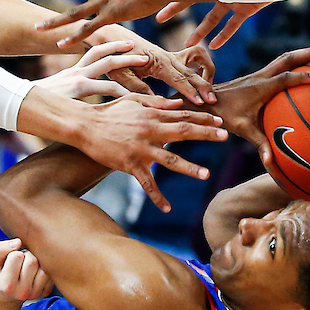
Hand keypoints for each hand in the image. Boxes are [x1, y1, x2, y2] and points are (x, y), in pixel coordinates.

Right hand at [0, 238, 53, 301]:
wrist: (5, 295)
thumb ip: (1, 249)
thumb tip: (19, 242)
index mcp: (7, 285)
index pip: (17, 256)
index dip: (13, 253)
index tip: (8, 259)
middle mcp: (23, 292)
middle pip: (32, 261)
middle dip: (26, 255)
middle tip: (19, 262)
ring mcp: (35, 293)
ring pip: (44, 266)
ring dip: (36, 261)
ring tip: (26, 266)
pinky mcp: (45, 292)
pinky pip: (50, 272)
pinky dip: (43, 267)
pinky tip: (34, 271)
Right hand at [37, 41, 146, 99]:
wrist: (20, 105)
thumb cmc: (37, 106)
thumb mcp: (56, 97)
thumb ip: (69, 95)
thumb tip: (76, 102)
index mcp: (71, 71)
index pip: (94, 53)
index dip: (110, 48)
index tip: (125, 47)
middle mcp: (75, 70)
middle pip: (103, 51)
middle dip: (122, 49)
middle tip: (140, 49)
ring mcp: (77, 77)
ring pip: (109, 64)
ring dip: (129, 62)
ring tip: (145, 63)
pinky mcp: (79, 88)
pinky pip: (107, 87)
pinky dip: (123, 91)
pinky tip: (135, 95)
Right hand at [77, 94, 227, 211]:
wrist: (84, 126)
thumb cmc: (108, 112)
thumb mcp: (133, 101)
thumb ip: (157, 102)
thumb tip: (178, 104)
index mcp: (152, 115)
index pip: (182, 116)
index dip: (202, 119)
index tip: (220, 123)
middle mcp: (149, 131)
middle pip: (183, 132)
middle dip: (205, 134)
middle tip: (225, 137)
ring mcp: (140, 149)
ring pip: (169, 160)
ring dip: (189, 168)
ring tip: (206, 174)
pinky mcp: (129, 164)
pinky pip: (146, 184)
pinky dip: (157, 197)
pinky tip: (167, 208)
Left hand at [116, 36, 216, 103]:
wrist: (111, 38)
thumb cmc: (114, 59)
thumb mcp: (121, 76)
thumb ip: (138, 89)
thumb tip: (156, 102)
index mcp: (157, 62)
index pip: (178, 78)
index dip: (190, 91)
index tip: (200, 102)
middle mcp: (168, 57)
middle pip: (192, 72)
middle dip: (204, 86)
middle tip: (214, 101)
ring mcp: (171, 55)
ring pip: (197, 60)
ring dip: (206, 72)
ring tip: (209, 90)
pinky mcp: (170, 56)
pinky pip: (192, 57)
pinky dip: (200, 65)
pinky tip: (200, 79)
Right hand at [156, 0, 268, 49]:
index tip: (158, 1)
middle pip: (193, 4)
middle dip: (176, 12)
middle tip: (159, 20)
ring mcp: (231, 1)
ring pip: (212, 20)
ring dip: (200, 32)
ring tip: (189, 45)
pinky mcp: (245, 9)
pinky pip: (233, 26)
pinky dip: (224, 36)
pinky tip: (214, 47)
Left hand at [212, 46, 309, 166]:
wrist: (207, 101)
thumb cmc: (224, 116)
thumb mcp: (242, 130)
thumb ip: (259, 143)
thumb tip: (270, 161)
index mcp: (260, 88)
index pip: (285, 79)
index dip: (302, 78)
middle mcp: (261, 77)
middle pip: (288, 59)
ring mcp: (260, 74)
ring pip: (285, 57)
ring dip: (305, 52)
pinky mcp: (259, 75)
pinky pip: (281, 63)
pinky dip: (296, 59)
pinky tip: (306, 61)